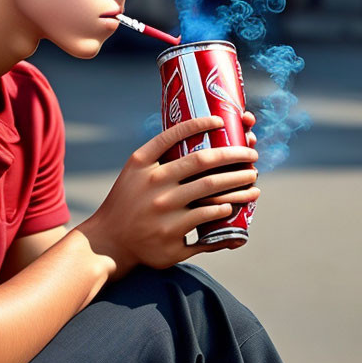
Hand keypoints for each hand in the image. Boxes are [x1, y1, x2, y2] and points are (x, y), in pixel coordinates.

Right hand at [78, 116, 259, 279]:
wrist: (109, 242)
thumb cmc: (126, 201)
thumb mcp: (134, 171)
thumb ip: (159, 154)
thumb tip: (195, 136)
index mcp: (142, 163)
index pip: (174, 135)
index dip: (199, 124)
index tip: (220, 120)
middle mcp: (153, 184)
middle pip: (203, 162)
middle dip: (235, 156)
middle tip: (251, 155)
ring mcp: (163, 211)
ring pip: (212, 192)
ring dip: (238, 184)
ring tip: (252, 181)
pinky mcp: (171, 236)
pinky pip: (207, 220)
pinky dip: (224, 211)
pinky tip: (232, 206)